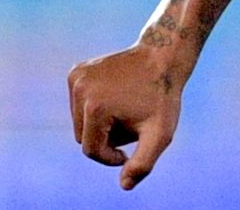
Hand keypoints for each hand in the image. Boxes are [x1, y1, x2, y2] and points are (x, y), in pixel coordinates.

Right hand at [67, 43, 188, 189]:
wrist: (162, 55)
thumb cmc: (163, 96)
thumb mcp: (160, 133)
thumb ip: (143, 163)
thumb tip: (124, 185)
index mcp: (95, 107)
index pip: (91, 150)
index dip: (111, 157)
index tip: (130, 152)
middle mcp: (79, 89)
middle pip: (84, 137)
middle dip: (107, 137)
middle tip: (133, 122)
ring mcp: (75, 78)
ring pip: (80, 123)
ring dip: (101, 125)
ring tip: (126, 108)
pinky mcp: (75, 72)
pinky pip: (79, 105)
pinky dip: (95, 108)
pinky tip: (117, 96)